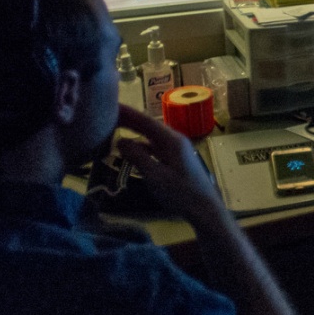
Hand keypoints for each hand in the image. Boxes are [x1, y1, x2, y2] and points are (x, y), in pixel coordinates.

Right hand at [114, 104, 226, 221]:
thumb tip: (120, 141)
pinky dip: (142, 145)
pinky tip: (132, 149)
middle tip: (109, 114)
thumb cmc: (180, 193)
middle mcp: (175, 140)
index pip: (146, 121)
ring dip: (136, 132)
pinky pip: (156, 147)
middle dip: (130, 120)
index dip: (128, 113)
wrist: (204, 209)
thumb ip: (138, 157)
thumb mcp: (155, 175)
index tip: (111, 105)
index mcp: (171, 140)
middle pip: (149, 126)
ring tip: (116, 129)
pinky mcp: (177, 160)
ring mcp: (177, 150)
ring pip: (153, 136)